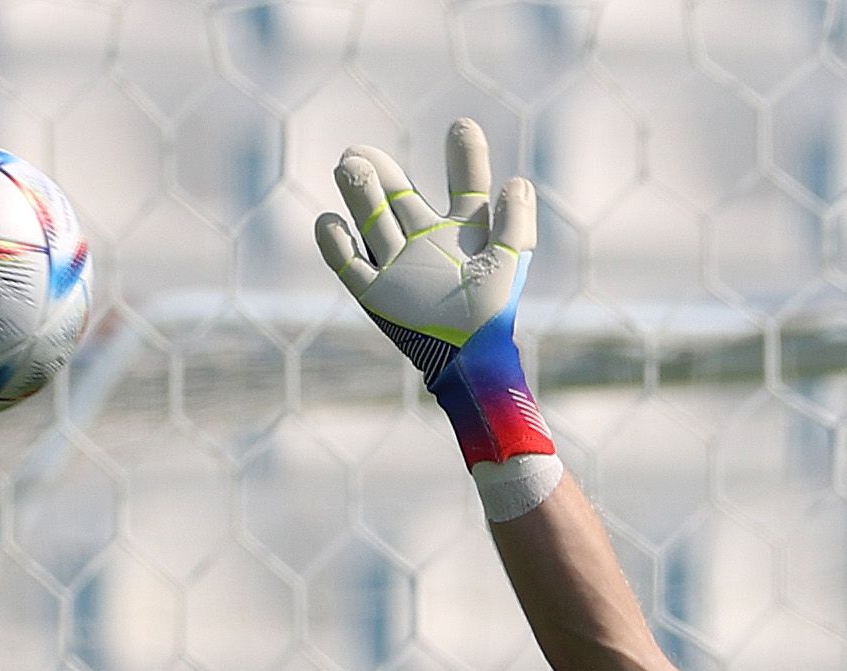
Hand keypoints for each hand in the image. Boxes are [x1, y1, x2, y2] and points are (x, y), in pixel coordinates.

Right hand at [314, 120, 557, 504]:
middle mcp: (427, 243)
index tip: (462, 127)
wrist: (470, 366)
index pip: (465, 186)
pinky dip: (335, 243)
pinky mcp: (376, 294)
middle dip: (382, 174)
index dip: (465, 158)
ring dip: (359, 194)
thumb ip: (515, 224)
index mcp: (463, 235)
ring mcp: (398, 266)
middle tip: (362, 153)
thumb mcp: (509, 267)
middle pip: (399, 197)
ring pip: (371, 220)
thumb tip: (517, 181)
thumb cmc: (492, 318)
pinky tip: (330, 221)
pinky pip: (348, 265)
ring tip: (350, 165)